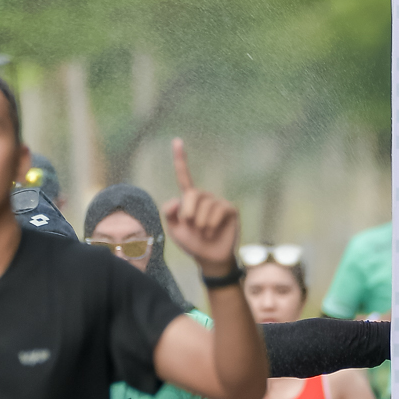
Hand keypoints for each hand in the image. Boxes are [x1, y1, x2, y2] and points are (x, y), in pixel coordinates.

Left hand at [163, 139, 239, 275]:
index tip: (176, 140)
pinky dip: (210, 225)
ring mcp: (218, 202)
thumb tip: (177, 199)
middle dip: (188, 214)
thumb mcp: (173, 229)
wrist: (208, 258)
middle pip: (191, 195)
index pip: (184, 176)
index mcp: (189, 199)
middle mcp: (204, 197)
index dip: (180, 159)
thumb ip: (169, 213)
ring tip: (203, 233)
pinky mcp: (230, 209)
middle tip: (191, 227)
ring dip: (199, 224)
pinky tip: (212, 232)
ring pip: (204, 206)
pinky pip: (217, 211)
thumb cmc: (191, 242)